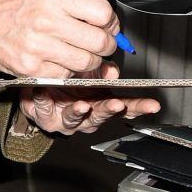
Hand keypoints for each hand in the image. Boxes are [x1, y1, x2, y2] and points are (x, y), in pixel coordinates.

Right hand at [0, 0, 119, 76]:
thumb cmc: (13, 5)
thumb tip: (110, 19)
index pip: (103, 13)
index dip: (111, 22)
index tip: (107, 26)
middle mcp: (46, 20)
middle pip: (99, 41)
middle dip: (105, 45)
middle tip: (98, 44)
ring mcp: (38, 47)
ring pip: (87, 62)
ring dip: (89, 61)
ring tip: (78, 53)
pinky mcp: (31, 68)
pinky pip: (66, 75)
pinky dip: (66, 71)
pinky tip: (57, 60)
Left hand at [20, 63, 161, 135]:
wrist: (39, 90)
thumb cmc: (69, 83)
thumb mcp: (90, 73)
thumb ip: (103, 72)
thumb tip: (112, 71)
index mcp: (102, 104)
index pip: (126, 107)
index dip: (139, 107)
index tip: (151, 105)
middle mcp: (87, 117)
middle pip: (101, 116)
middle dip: (109, 110)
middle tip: (117, 105)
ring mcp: (67, 120)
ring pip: (75, 118)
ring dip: (78, 111)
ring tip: (82, 105)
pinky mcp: (46, 119)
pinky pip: (44, 109)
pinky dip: (44, 100)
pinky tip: (43, 91)